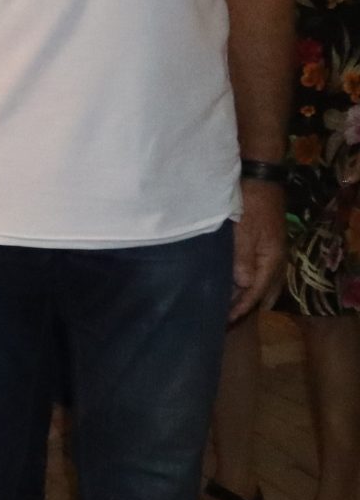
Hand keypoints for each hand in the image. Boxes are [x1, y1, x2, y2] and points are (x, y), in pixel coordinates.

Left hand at [232, 179, 287, 319]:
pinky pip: (257, 270)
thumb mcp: (244, 232)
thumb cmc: (249, 204)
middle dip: (245, 305)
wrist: (259, 179)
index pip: (256, 291)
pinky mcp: (264, 244)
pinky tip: (235, 284)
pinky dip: (246, 280)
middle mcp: (275, 259)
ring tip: (227, 306)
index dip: (242, 307)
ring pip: (260, 281)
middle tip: (225, 319)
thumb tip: (244, 285)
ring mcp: (271, 251)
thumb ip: (242, 259)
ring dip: (245, 294)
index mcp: (271, 259)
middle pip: (261, 290)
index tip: (226, 321)